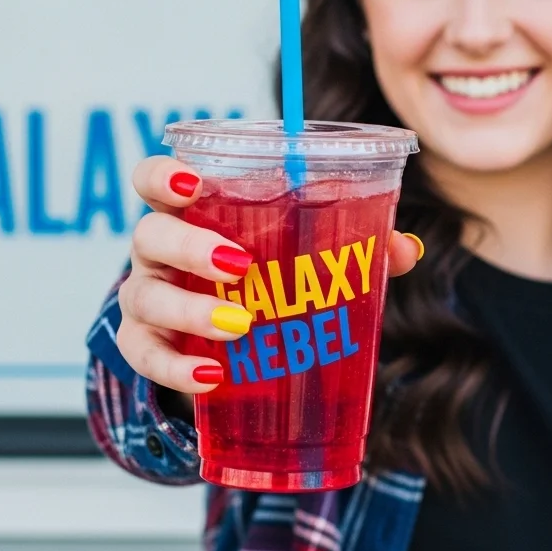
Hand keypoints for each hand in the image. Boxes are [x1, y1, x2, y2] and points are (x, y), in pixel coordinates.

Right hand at [116, 155, 422, 395]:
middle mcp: (160, 249)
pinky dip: (175, 367)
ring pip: (145, 296)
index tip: (195, 184)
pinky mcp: (144, 346)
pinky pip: (145, 356)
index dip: (163, 175)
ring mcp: (147, 297)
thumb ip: (355, 241)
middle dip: (189, 246)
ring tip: (239, 323)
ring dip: (190, 310)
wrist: (226, 337)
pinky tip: (212, 375)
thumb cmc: (265, 272)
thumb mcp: (303, 252)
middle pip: (150, 234)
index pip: (154, 180)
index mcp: (193, 210)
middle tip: (240, 265)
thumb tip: (406, 249)